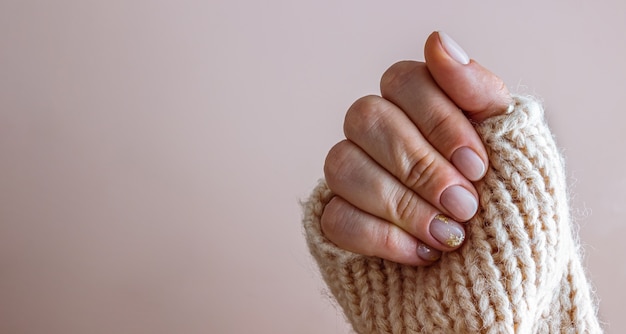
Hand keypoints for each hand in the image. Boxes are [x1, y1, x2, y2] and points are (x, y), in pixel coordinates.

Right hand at [321, 32, 511, 265]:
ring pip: (343, 164)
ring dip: (402, 205)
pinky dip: (383, 238)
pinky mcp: (337, 219)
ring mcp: (353, 176)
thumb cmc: (509, 207)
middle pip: (365, 117)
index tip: (478, 165)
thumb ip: (479, 91)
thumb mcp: (515, 145)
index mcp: (421, 106)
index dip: (439, 119)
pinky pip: (336, 217)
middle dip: (420, 166)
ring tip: (448, 235)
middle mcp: (379, 133)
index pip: (403, 79)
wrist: (501, 276)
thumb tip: (437, 41)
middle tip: (465, 204)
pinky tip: (423, 254)